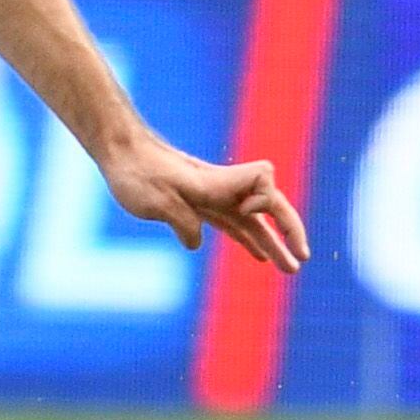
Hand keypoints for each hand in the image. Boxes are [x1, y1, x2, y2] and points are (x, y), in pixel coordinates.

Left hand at [99, 132, 311, 273]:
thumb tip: (196, 242)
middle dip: (288, 230)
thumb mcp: (156, 200)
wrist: (118, 150)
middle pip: (267, 205)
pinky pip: (233, 224)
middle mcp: (221, 188)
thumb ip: (182, 221)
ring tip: (291, 269)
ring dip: (273, 243)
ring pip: (252, 220)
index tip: (250, 214)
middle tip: (302, 259)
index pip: (264, 180)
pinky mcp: (198, 205)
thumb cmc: (135, 170)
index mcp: (216, 182)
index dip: (267, 200)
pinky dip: (249, 239)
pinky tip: (259, 256)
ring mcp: (212, 197)